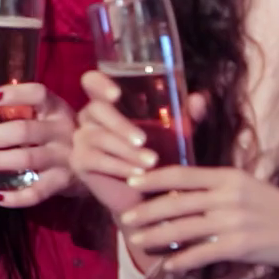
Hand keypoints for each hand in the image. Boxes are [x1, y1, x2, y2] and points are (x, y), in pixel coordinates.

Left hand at [0, 83, 75, 208]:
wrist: (101, 161)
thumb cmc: (63, 135)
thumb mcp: (52, 117)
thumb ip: (28, 112)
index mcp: (57, 109)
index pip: (38, 95)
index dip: (15, 94)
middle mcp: (62, 131)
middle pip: (24, 130)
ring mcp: (64, 158)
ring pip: (26, 159)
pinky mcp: (63, 183)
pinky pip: (36, 192)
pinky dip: (14, 197)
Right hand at [70, 70, 207, 216]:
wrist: (148, 196)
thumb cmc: (161, 156)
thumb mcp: (178, 133)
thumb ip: (189, 116)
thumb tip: (199, 99)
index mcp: (109, 103)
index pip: (92, 82)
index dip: (99, 83)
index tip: (117, 94)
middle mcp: (91, 117)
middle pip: (96, 109)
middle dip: (120, 124)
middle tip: (143, 139)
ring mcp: (82, 138)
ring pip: (99, 137)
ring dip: (126, 150)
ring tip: (151, 162)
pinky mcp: (79, 161)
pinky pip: (95, 159)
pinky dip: (118, 166)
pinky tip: (136, 174)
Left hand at [120, 166, 278, 275]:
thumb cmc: (276, 206)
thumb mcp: (245, 186)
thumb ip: (215, 187)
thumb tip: (178, 194)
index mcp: (227, 176)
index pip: (180, 173)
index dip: (152, 178)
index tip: (131, 182)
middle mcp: (228, 196)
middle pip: (175, 202)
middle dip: (146, 211)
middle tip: (125, 218)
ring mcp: (233, 222)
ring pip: (183, 229)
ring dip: (156, 237)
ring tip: (138, 242)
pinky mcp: (240, 247)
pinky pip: (202, 254)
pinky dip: (181, 261)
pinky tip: (168, 265)